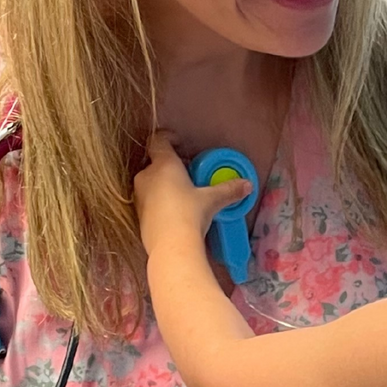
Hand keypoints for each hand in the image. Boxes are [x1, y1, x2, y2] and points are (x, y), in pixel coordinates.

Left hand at [133, 132, 251, 249]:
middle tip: (188, 175)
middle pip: (155, 163)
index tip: (180, 144)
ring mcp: (139, 196)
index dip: (168, 138)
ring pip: (151, 183)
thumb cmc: (190, 214)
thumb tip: (247, 185)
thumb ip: (228, 190)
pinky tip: (175, 213)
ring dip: (164, 185)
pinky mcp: (138, 215)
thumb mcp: (212, 201)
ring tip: (183, 195)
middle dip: (170, 166)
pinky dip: (159, 202)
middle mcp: (147, 176)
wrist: (170, 247)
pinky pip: (149, 201)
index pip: (158, 140)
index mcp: (164, 165)